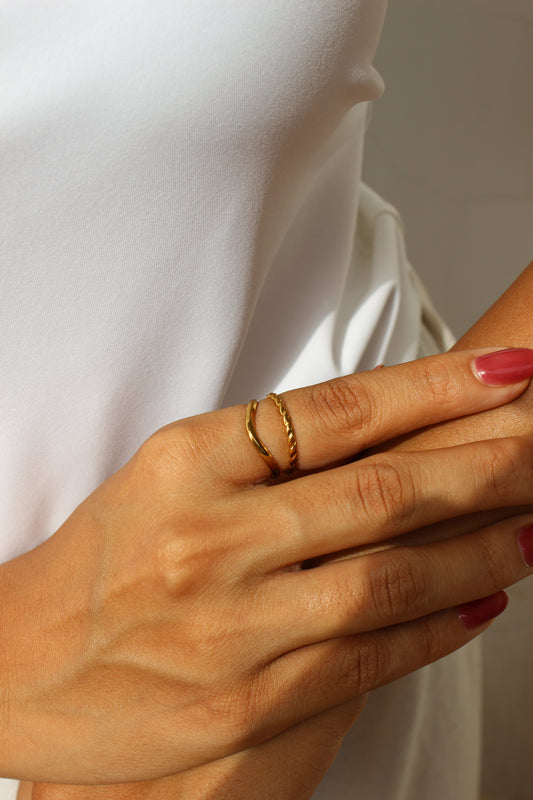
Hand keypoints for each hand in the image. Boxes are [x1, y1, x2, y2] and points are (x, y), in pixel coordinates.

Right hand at [3, 348, 532, 784]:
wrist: (22, 665)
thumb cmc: (104, 559)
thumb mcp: (170, 475)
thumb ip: (265, 458)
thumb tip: (379, 434)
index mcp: (190, 459)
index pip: (340, 411)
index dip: (436, 388)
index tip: (505, 371)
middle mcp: (213, 535)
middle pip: (381, 491)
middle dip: (482, 464)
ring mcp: (233, 623)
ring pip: (390, 578)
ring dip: (477, 550)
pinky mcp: (246, 701)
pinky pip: (367, 658)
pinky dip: (436, 629)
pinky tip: (482, 603)